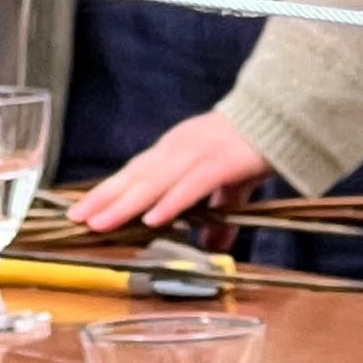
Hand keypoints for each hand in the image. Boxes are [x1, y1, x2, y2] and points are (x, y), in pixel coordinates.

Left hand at [69, 109, 267, 235]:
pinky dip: (171, 202)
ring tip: (100, 223)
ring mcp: (200, 154)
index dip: (106, 192)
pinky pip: (192, 186)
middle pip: (135, 177)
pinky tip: (153, 218)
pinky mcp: (224, 162)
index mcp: (176, 151)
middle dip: (104, 199)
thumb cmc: (252, 146)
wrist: (286, 115)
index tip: (79, 210)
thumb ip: (217, 214)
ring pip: (155, 182)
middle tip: (75, 219)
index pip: (134, 173)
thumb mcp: (229, 186)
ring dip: (125, 204)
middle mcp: (180, 149)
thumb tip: (211, 246)